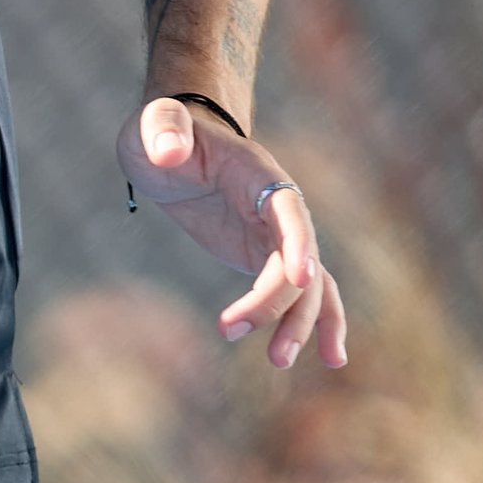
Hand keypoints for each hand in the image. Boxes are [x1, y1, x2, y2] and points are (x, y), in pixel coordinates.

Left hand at [117, 96, 348, 370]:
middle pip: (296, 258)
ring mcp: (276, 234)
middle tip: (232, 330)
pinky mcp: (265, 255)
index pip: (288, 209)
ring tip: (278, 361)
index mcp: (258, 173)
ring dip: (301, 322)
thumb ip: (163, 129)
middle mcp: (279, 206)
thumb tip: (167, 153)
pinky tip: (327, 358)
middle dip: (276, 299)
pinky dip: (312, 322)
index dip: (297, 242)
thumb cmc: (164, 129)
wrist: (175, 139)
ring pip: (309, 284)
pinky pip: (299, 292)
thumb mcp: (154, 122)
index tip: (300, 279)